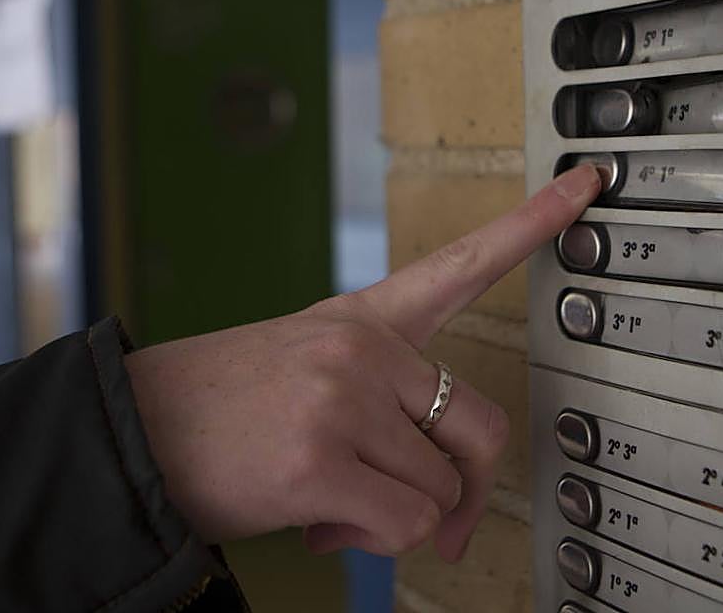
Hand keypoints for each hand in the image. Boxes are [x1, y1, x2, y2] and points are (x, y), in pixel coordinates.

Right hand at [124, 165, 600, 560]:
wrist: (133, 431)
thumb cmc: (224, 407)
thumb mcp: (309, 377)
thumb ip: (386, 414)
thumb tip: (442, 510)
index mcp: (362, 318)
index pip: (463, 261)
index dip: (535, 220)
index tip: (589, 181)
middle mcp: (361, 347)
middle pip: (482, 426)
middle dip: (463, 487)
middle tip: (433, 515)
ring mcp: (341, 398)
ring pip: (440, 490)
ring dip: (395, 516)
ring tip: (331, 498)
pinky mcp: (317, 458)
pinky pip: (403, 524)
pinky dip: (372, 541)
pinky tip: (320, 519)